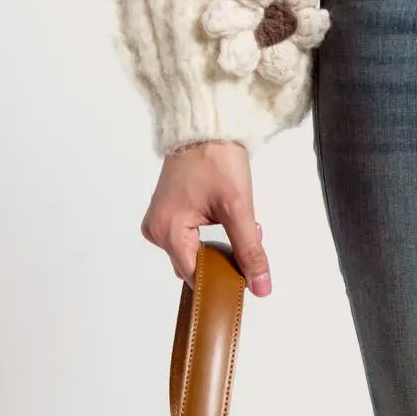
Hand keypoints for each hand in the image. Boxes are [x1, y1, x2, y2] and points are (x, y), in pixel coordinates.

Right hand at [140, 140, 270, 296]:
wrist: (205, 129)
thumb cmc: (217, 160)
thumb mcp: (238, 209)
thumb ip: (249, 251)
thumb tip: (260, 287)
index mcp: (168, 231)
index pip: (195, 276)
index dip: (221, 279)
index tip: (245, 272)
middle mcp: (156, 231)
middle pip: (193, 265)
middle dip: (224, 257)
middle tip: (246, 234)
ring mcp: (158, 222)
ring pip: (193, 253)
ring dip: (219, 246)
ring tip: (236, 221)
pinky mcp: (166, 214)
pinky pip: (188, 239)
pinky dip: (209, 236)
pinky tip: (224, 218)